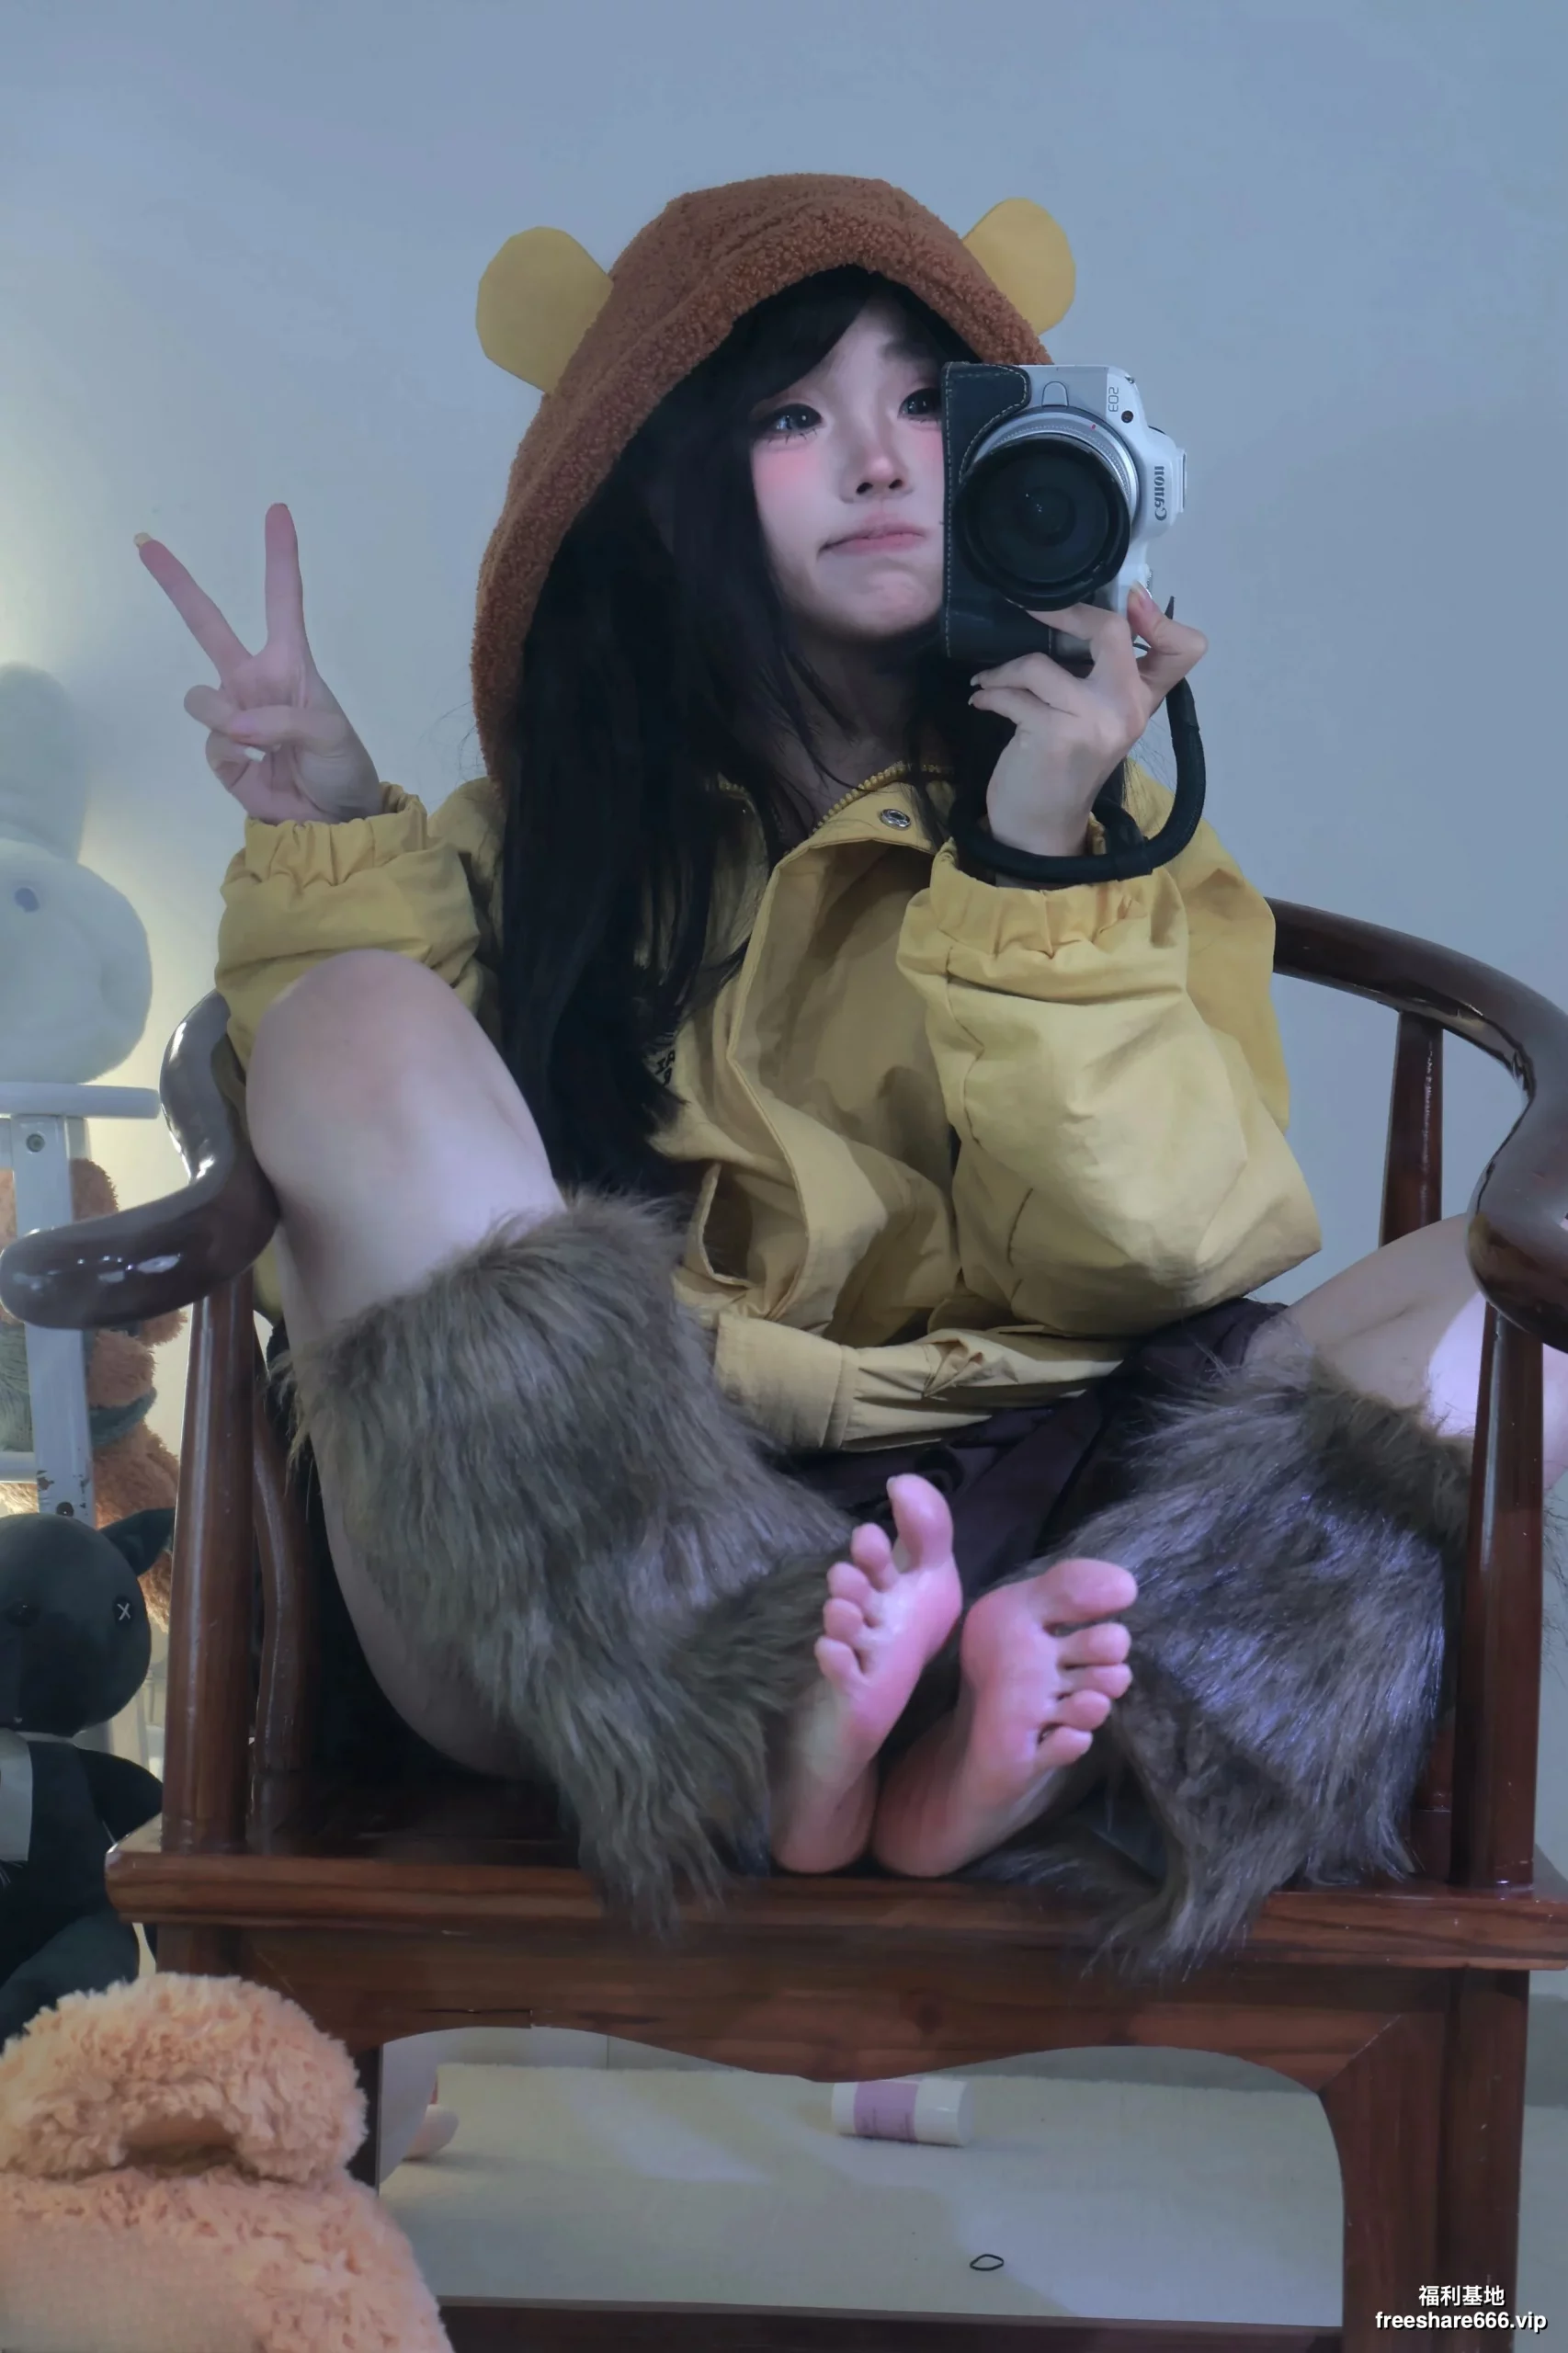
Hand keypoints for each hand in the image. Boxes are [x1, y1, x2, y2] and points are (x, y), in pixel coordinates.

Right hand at [138, 503, 381, 824]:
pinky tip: (256, 771)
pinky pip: (210, 743)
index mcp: (290, 663)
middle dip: (177, 583)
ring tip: (255, 745)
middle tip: (145, 543)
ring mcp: (233, 715)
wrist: (334, 821)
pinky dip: (231, 759)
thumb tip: (231, 724)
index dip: (280, 557)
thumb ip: (283, 722)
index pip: (283, 601)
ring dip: (222, 719)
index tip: (278, 512)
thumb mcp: (331, 736)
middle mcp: (254, 680)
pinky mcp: (220, 753)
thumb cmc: (343, 767)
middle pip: (207, 624)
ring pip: (200, 698)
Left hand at [972, 587, 1207, 858]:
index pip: (1186, 648)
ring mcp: (1094, 721)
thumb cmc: (1062, 770)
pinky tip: (983, 700)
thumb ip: (1100, 677)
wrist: (1040, 830)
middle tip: (1031, 610)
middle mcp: (1128, 709)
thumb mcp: (1096, 721)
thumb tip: (1075, 615)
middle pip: (1111, 631)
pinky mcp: (1055, 734)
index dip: (1161, 616)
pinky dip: (991, 693)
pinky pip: (1014, 692)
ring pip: (1040, 664)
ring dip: (1004, 670)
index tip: (1128, 601)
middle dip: (1065, 611)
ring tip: (989, 681)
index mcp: (1144, 703)